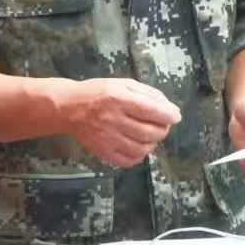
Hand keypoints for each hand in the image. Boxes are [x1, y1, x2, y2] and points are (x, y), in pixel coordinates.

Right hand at [62, 78, 180, 168]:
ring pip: (141, 149)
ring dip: (153, 143)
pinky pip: (128, 160)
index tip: (176, 116)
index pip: (151, 110)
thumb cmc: (99, 92)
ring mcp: (106, 138)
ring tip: (151, 135)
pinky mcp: (102, 152)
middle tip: (163, 125)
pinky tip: (139, 145)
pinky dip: (140, 155)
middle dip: (163, 129)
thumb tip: (171, 110)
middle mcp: (112, 119)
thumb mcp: (124, 84)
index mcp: (118, 98)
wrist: (69, 107)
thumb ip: (149, 94)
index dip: (168, 115)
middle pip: (149, 132)